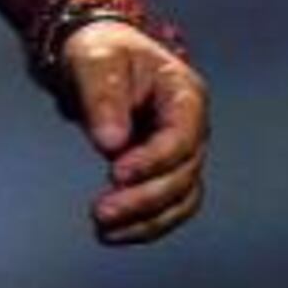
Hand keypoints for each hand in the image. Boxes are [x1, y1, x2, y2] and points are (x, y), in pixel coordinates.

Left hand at [58, 22, 207, 245]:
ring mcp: (181, 154)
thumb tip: (111, 144)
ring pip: (180, 199)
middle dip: (144, 198)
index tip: (116, 173)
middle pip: (183, 175)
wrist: (98, 61)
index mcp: (185, 95)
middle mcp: (191, 128)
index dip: (154, 160)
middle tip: (101, 211)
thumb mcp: (95, 61)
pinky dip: (143, 224)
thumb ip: (104, 98)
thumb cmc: (102, 52)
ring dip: (146, 220)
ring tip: (104, 230)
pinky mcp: (164, 173)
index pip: (182, 137)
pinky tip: (112, 234)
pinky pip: (166, 207)